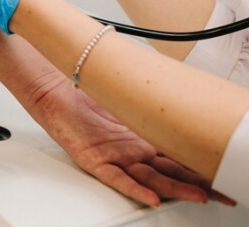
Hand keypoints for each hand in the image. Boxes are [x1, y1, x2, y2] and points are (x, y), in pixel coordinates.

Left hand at [25, 70, 234, 206]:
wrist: (54, 84)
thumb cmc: (89, 88)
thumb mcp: (130, 94)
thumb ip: (157, 98)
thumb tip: (188, 87)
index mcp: (145, 137)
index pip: (180, 156)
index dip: (202, 166)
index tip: (227, 173)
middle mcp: (133, 150)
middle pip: (171, 172)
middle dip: (200, 184)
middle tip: (224, 193)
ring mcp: (115, 157)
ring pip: (150, 179)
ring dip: (175, 189)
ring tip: (198, 196)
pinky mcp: (94, 160)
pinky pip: (116, 178)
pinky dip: (134, 188)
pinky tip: (150, 198)